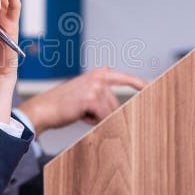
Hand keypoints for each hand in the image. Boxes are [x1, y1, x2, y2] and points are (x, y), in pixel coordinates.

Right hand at [17, 67, 146, 135]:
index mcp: (97, 73)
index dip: (138, 83)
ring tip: (80, 112)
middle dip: (105, 114)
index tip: (150, 88)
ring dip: (97, 118)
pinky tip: (80, 115)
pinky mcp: (91, 98)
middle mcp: (98, 77)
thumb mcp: (83, 93)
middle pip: (115, 103)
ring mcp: (95, 87)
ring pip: (109, 112)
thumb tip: (118, 106)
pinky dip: (93, 121)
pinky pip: (103, 117)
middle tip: (87, 114)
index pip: (124, 77)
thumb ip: (101, 93)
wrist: (44, 108)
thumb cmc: (63, 104)